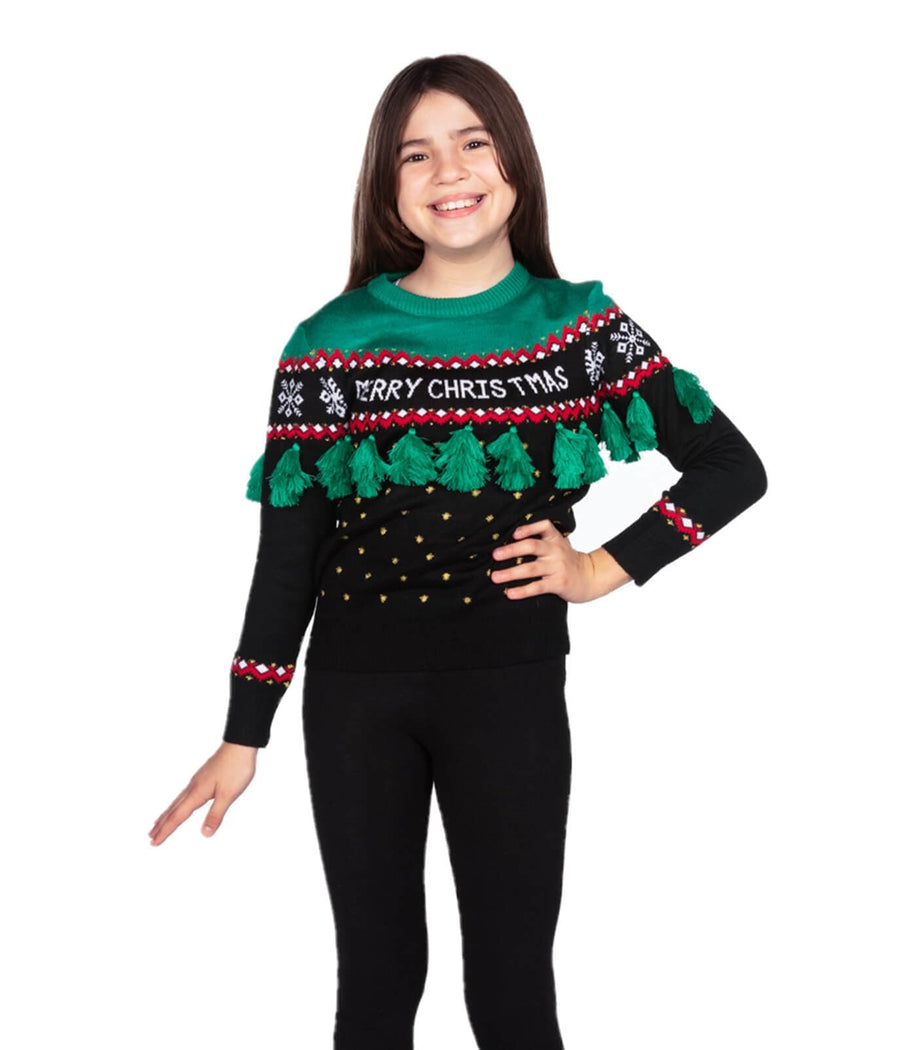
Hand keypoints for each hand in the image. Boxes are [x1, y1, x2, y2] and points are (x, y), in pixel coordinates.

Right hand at [148, 741, 257, 845]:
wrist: (240, 745)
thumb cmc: (236, 768)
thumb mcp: (228, 795)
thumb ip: (215, 814)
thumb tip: (204, 834)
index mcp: (197, 792)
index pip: (178, 816)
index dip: (166, 831)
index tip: (154, 843)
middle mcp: (193, 787)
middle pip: (173, 810)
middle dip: (161, 825)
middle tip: (150, 838)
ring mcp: (197, 781)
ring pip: (177, 802)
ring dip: (167, 814)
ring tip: (157, 824)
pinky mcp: (202, 777)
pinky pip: (184, 795)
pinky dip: (176, 804)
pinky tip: (180, 804)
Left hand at [491, 519, 631, 602]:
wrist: (590, 577)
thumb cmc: (567, 560)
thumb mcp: (559, 544)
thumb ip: (542, 539)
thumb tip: (510, 540)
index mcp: (555, 539)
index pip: (544, 526)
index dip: (529, 528)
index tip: (515, 533)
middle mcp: (556, 551)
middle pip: (532, 546)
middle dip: (511, 550)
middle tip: (495, 555)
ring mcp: (557, 567)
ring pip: (531, 568)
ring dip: (511, 573)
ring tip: (495, 577)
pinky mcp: (558, 583)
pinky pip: (538, 587)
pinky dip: (522, 590)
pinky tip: (510, 593)